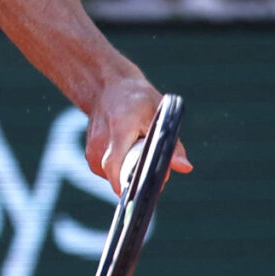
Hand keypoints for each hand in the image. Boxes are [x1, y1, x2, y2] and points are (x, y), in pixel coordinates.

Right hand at [85, 79, 193, 194]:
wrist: (107, 88)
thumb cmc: (137, 99)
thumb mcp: (160, 115)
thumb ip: (173, 144)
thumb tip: (185, 167)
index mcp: (118, 130)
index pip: (116, 166)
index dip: (133, 182)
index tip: (149, 187)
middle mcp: (100, 142)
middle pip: (117, 176)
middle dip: (138, 179)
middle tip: (157, 171)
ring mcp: (92, 150)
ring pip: (114, 177)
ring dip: (130, 173)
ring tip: (139, 152)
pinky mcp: (90, 156)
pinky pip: (109, 173)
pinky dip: (122, 168)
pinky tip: (128, 153)